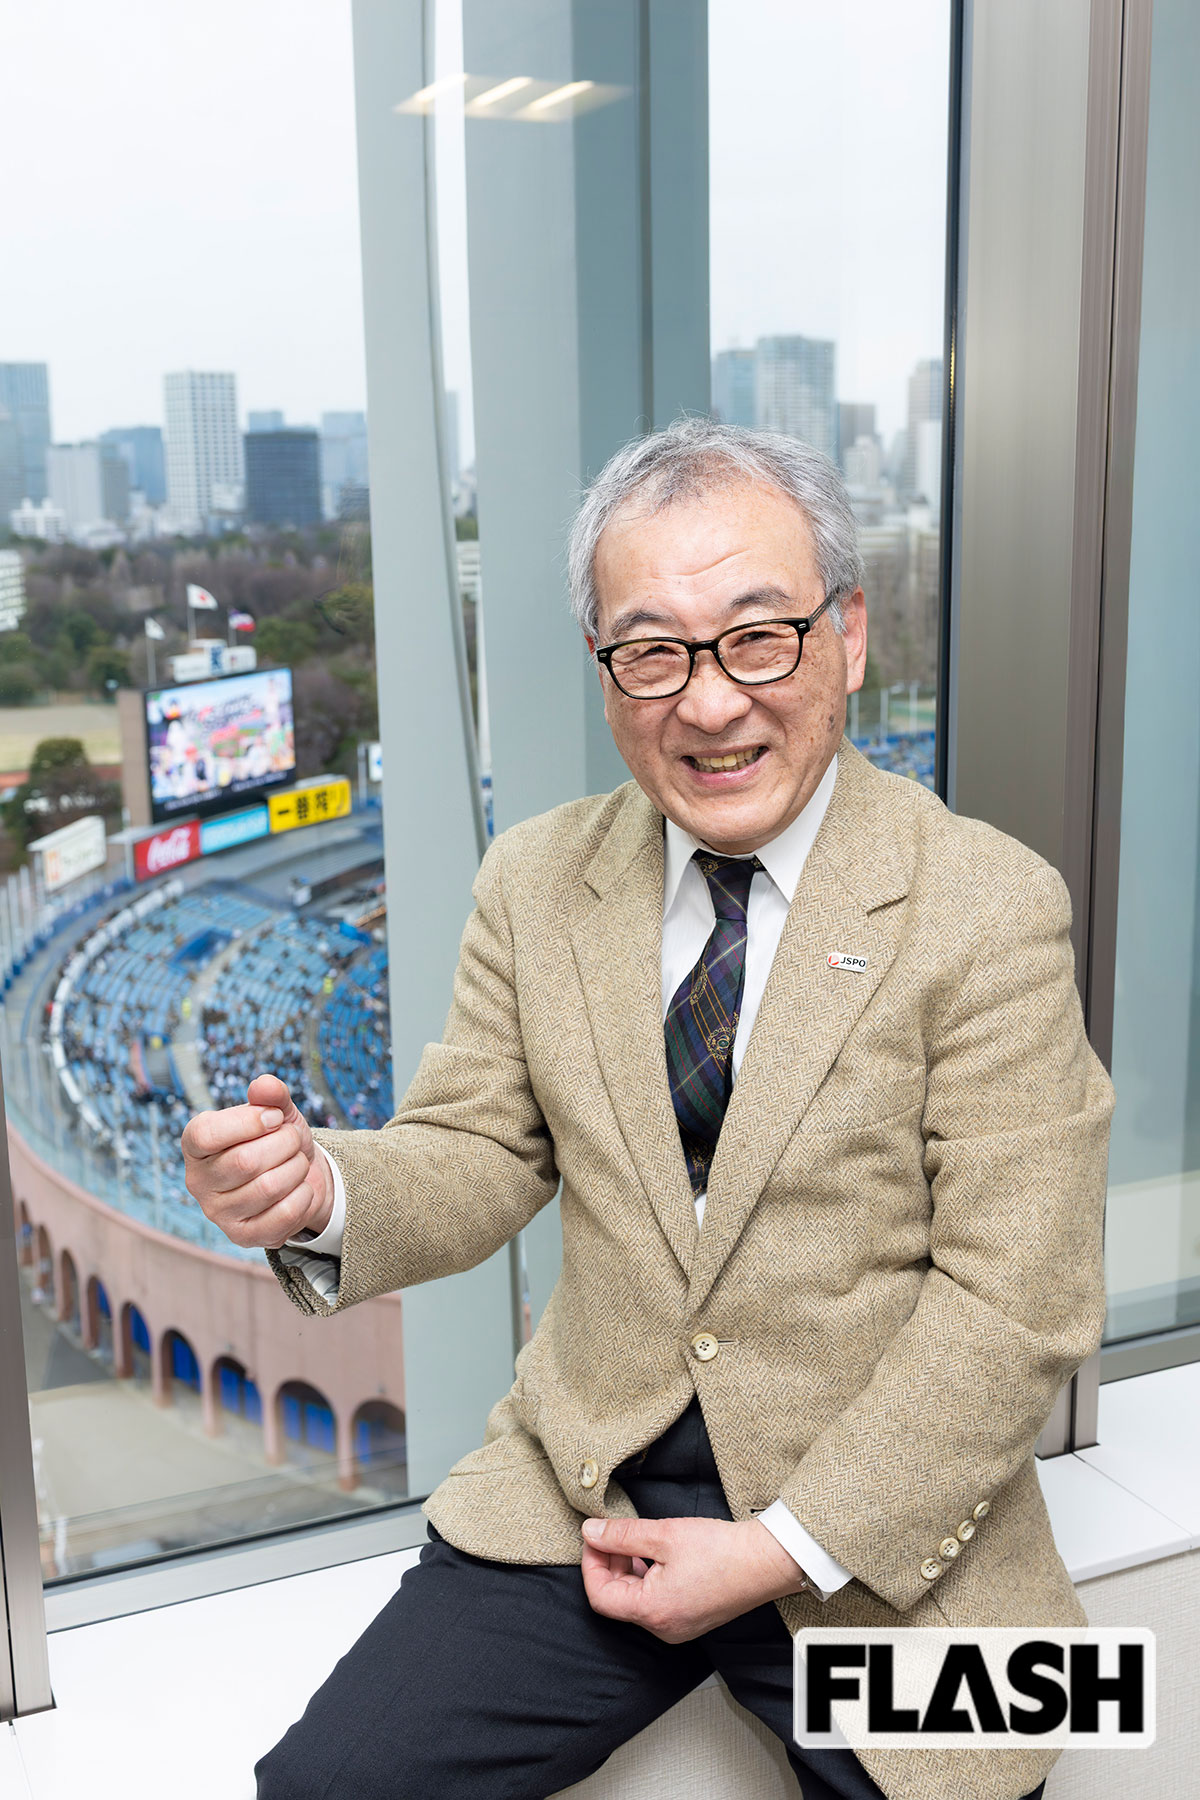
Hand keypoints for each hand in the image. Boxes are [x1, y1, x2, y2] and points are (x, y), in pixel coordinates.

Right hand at [180, 1073, 333, 1249]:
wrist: (298, 1176)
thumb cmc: (277, 1139)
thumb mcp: (276, 1111)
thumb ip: (271, 1094)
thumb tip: (265, 1086)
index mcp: (195, 1144)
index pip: (207, 1134)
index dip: (250, 1122)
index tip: (275, 1117)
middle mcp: (197, 1181)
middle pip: (245, 1162)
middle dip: (284, 1143)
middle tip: (293, 1139)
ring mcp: (218, 1213)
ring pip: (268, 1188)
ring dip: (297, 1168)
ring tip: (297, 1161)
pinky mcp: (243, 1236)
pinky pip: (283, 1215)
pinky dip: (303, 1195)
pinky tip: (300, 1187)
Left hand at [579, 1515, 809, 1643]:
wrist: (764, 1562)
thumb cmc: (720, 1550)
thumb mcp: (663, 1534)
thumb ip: (621, 1535)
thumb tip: (590, 1533)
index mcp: (652, 1612)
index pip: (600, 1596)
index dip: (591, 1564)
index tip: (594, 1538)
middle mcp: (662, 1628)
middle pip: (616, 1600)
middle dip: (609, 1564)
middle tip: (613, 1534)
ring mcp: (677, 1627)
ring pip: (635, 1601)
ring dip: (628, 1570)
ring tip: (636, 1540)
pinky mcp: (689, 1619)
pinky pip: (655, 1603)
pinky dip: (647, 1578)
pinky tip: (656, 1554)